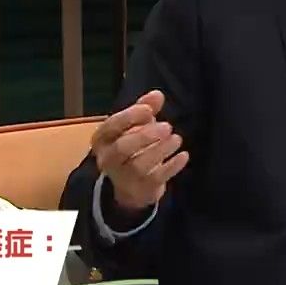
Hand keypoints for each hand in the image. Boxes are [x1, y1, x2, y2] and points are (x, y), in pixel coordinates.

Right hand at [92, 90, 189, 214]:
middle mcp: (108, 158)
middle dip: (145, 136)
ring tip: (177, 139)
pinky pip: (156, 179)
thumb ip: (145, 108)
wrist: (131, 185)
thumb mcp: (135, 124)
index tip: (149, 110)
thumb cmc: (132, 146)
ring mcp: (123, 177)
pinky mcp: (140, 189)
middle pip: (122, 148)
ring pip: (139, 165)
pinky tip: (183, 155)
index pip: (111, 126)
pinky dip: (171, 167)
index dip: (130, 116)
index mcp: (102, 139)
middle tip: (167, 127)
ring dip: (160, 150)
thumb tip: (157, 95)